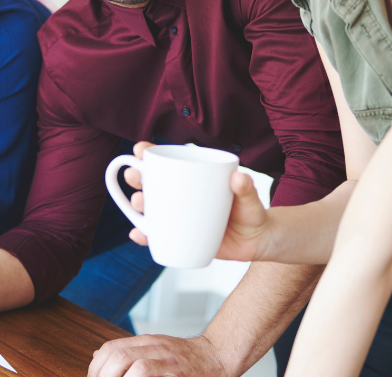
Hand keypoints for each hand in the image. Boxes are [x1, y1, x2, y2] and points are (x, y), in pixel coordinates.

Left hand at [88, 334, 230, 376]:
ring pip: (137, 368)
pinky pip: (152, 376)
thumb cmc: (185, 357)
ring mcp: (168, 362)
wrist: (218, 355)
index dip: (96, 367)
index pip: (110, 349)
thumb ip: (129, 351)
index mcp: (146, 341)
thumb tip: (96, 358)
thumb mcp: (154, 347)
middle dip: (104, 376)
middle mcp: (155, 348)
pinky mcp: (179, 374)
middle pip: (118, 357)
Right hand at [124, 142, 270, 261]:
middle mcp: (180, 195)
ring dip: (138, 205)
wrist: (256, 242)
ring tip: (139, 203)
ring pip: (150, 209)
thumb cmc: (251, 213)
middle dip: (137, 178)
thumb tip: (238, 177)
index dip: (149, 154)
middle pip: (152, 183)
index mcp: (193, 178)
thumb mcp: (251, 199)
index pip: (168, 163)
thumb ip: (246, 188)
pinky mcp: (178, 236)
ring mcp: (177, 215)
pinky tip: (137, 234)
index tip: (140, 150)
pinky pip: (157, 235)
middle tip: (135, 177)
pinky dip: (145, 235)